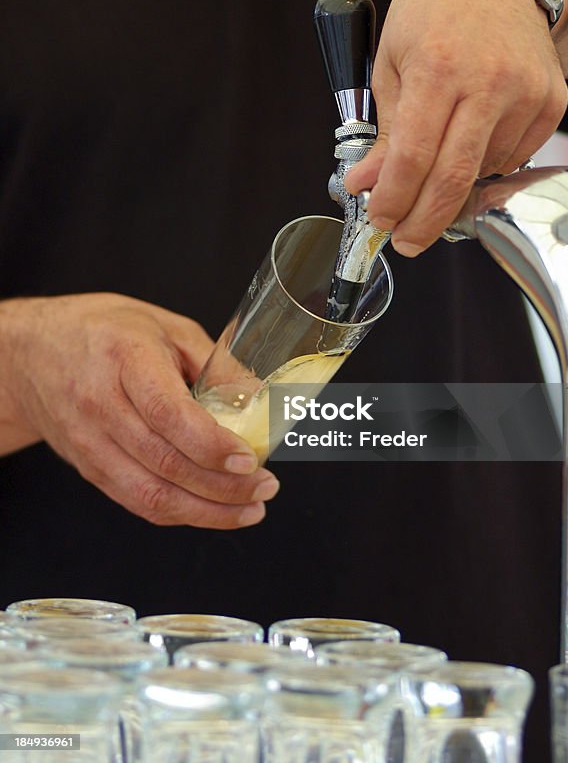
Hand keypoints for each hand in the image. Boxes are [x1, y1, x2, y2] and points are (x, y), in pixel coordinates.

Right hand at [0, 293, 279, 528]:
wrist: (31, 353)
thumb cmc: (103, 331)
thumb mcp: (165, 325)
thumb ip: (214, 361)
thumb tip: (259, 398)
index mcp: (126, 358)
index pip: (168, 413)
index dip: (211, 444)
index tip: (249, 458)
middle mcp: (101, 404)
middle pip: (164, 462)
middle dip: (223, 486)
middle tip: (265, 487)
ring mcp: (90, 442)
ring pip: (150, 495)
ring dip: (207, 511)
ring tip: (249, 509)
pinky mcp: (88, 468)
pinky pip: (136, 502)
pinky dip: (179, 513)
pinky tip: (212, 511)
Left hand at [345, 0, 567, 254]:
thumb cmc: (437, 6)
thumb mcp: (393, 59)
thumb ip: (386, 130)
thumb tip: (368, 184)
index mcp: (439, 68)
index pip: (414, 158)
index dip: (394, 200)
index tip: (379, 220)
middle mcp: (489, 83)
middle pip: (455, 179)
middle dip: (424, 221)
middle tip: (405, 240)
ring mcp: (527, 94)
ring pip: (484, 172)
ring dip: (453, 185)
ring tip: (436, 163)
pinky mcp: (551, 103)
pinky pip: (514, 159)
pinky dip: (486, 164)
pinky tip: (471, 138)